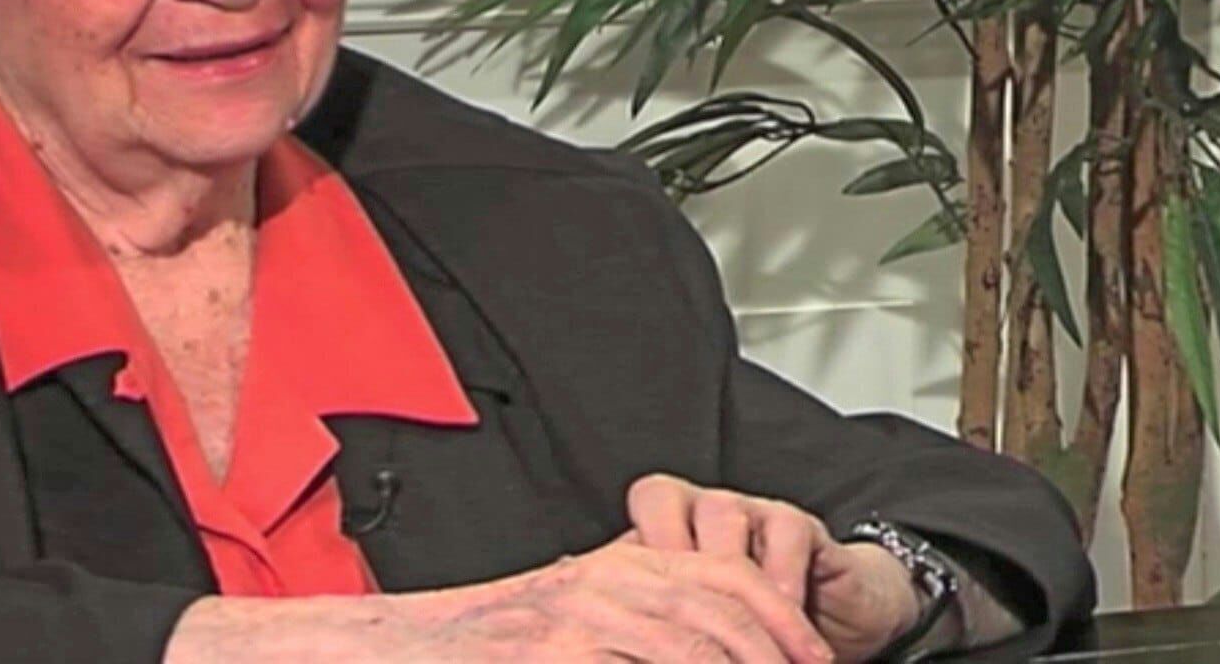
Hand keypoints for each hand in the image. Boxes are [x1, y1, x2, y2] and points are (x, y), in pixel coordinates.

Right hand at [419, 536, 837, 661]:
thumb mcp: (572, 608)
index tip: (811, 649)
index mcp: (616, 565)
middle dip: (776, 645)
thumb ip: (632, 610)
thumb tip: (700, 637)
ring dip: (740, 662)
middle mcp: (605, 582)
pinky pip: (647, 663)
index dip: (777, 613)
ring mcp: (583, 620)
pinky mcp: (561, 651)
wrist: (408, 646)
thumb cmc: (491, 639)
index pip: (719, 574)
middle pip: (720, 605)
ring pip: (691, 642)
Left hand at [626, 474, 923, 661]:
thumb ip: (659, 625)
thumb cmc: (742, 631)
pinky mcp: (796, 523)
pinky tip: (780, 619)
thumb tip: (611, 650)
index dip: (625, 565)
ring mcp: (747, 510)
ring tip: (732, 632)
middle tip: (673, 617)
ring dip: (723, 576)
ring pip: (720, 513)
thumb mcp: (691, 629)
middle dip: (665, 558)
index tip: (634, 619)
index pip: (628, 522)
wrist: (831, 621)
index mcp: (661, 530)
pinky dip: (778, 577)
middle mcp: (698, 510)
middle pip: (663, 501)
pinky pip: (782, 532)